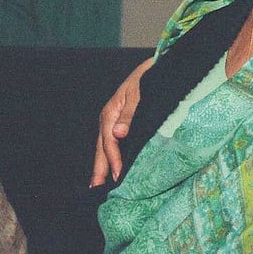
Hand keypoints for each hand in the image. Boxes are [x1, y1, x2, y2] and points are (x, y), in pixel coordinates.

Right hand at [90, 56, 153, 186]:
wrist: (156, 64)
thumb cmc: (148, 78)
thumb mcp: (139, 95)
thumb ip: (130, 114)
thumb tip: (118, 134)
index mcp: (111, 112)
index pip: (109, 142)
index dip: (114, 160)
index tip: (119, 177)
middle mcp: (110, 117)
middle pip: (102, 147)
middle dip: (100, 167)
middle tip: (96, 188)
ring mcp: (115, 119)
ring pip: (106, 145)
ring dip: (104, 163)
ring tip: (100, 182)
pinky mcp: (123, 119)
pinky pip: (114, 141)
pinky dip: (112, 154)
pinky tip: (114, 164)